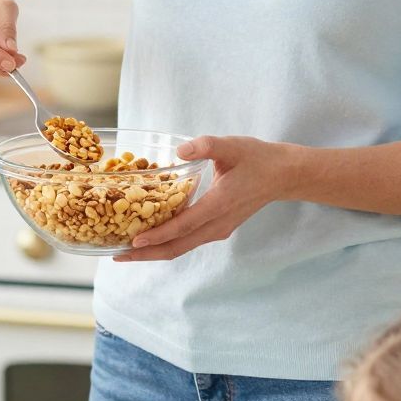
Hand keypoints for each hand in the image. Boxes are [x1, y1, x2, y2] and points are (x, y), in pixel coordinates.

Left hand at [114, 135, 289, 262]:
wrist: (283, 176)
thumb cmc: (257, 159)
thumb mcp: (232, 145)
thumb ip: (207, 145)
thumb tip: (181, 150)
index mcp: (219, 205)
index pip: (183, 226)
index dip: (157, 235)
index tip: (134, 242)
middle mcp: (217, 224)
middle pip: (177, 247)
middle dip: (146, 254)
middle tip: (118, 255)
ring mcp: (218, 230)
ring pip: (182, 248)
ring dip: (154, 252)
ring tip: (127, 251)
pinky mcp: (218, 229)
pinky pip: (188, 242)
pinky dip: (167, 244)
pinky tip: (150, 239)